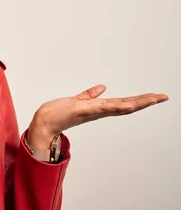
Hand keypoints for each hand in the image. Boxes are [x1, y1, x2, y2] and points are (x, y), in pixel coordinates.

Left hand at [27, 84, 168, 148]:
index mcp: (99, 107)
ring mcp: (92, 111)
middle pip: (127, 105)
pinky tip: (128, 104)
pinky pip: (102, 107)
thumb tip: (102, 87)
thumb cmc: (60, 113)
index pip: (123, 102)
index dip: (140, 99)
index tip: (155, 96)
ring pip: (119, 106)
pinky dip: (115, 106)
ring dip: (137, 102)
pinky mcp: (83, 110)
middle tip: (163, 96)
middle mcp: (99, 111)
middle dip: (145, 101)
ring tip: (153, 99)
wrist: (45, 121)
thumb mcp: (78, 100)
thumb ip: (90, 94)